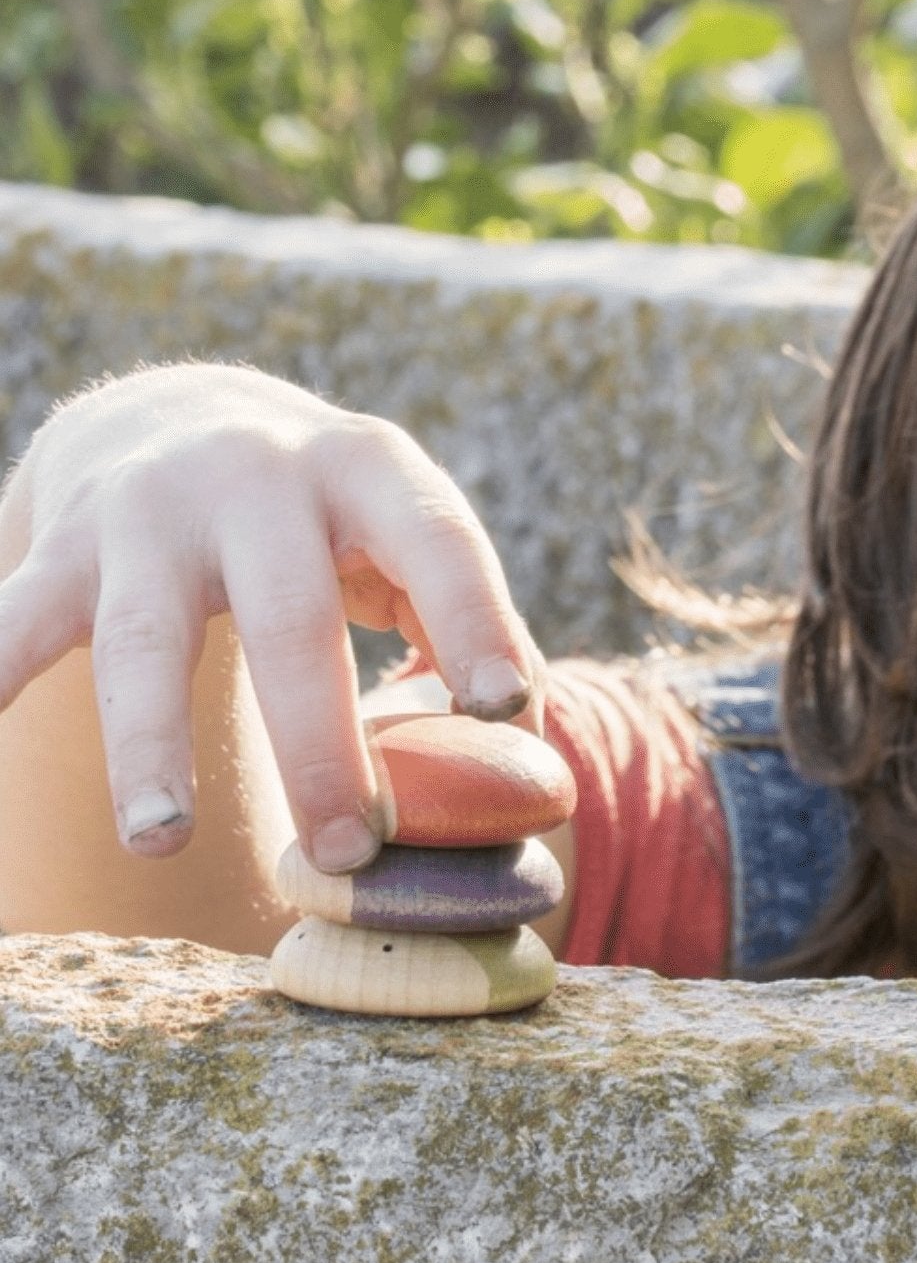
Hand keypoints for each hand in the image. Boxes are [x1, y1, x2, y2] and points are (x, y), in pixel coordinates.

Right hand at [0, 364, 544, 871]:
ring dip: (151, 742)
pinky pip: (15, 621)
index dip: (476, 620)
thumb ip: (459, 627)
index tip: (507, 707)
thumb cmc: (331, 518)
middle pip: (292, 616)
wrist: (178, 414)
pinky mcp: (65, 545)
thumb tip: (519, 754)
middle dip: (320, 739)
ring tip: (166, 842)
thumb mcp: (404, 537)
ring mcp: (152, 509)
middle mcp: (261, 474)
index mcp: (372, 469)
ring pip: (144, 635)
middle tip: (351, 848)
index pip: (440, 542)